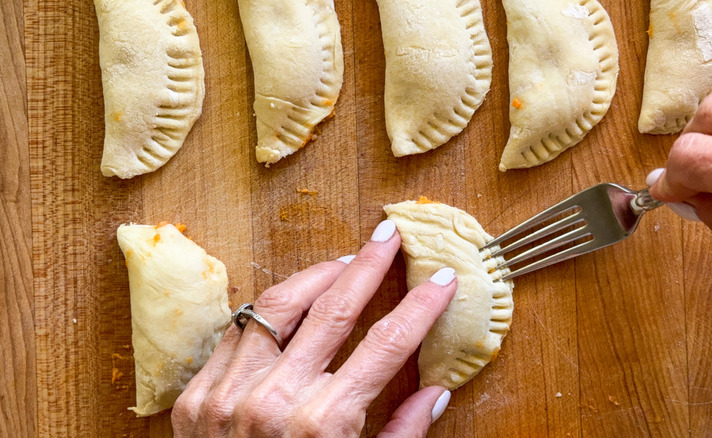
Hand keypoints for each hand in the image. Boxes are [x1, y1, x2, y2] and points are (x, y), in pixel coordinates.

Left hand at [171, 220, 456, 436]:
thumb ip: (400, 436)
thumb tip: (434, 393)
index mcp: (324, 427)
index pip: (387, 344)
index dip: (420, 308)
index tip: (443, 281)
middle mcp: (274, 402)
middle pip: (333, 309)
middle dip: (369, 266)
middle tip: (389, 236)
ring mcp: (227, 395)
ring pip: (278, 306)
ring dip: (316, 277)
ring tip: (343, 263)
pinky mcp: (196, 396)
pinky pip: (237, 332)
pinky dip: (269, 310)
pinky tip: (293, 300)